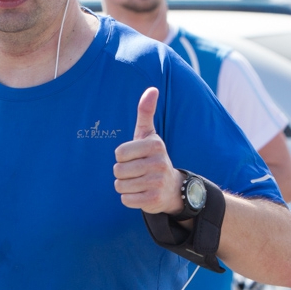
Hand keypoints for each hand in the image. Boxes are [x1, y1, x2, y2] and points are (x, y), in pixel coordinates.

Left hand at [114, 87, 182, 214]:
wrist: (172, 188)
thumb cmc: (153, 157)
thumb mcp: (149, 135)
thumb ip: (146, 112)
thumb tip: (152, 89)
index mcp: (155, 145)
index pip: (119, 153)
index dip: (122, 157)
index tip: (135, 158)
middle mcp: (159, 163)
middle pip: (118, 170)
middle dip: (122, 173)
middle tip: (136, 172)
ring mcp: (157, 182)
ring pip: (120, 186)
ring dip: (125, 186)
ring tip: (139, 182)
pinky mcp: (154, 200)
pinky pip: (126, 200)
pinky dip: (129, 198)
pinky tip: (141, 193)